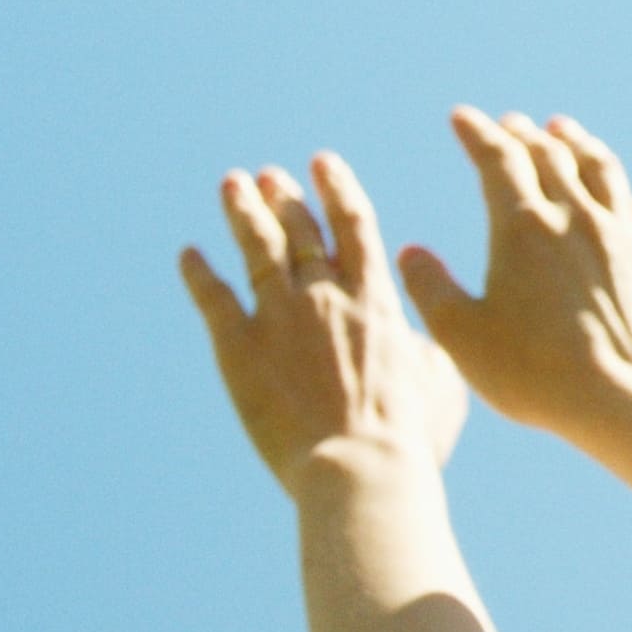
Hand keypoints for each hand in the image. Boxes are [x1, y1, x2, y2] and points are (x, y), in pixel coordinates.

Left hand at [180, 155, 467, 495]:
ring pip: (256, 247)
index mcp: (376, 299)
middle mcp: (324, 294)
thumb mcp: (441, 384)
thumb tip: (414, 335)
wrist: (361, 467)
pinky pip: (213, 297)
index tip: (323, 164)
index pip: (353, 225)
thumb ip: (425, 348)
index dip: (337, 189)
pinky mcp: (238, 346)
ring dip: (243, 212)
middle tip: (272, 176)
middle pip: (299, 229)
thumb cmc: (409, 437)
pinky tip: (191, 255)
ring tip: (232, 185)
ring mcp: (278, 315)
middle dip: (285, 197)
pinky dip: (200, 273)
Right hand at [397, 108, 631, 450]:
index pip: (497, 156)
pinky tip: (626, 202)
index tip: (462, 117)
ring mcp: (623, 238)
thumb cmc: (535, 376)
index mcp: (523, 226)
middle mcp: (577, 218)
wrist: (623, 404)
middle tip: (510, 124)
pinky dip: (629, 198)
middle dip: (524, 134)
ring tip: (565, 131)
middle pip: (550, 154)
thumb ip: (429, 288)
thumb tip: (410, 252)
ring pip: (602, 169)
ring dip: (579, 144)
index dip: (477, 131)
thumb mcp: (461, 337)